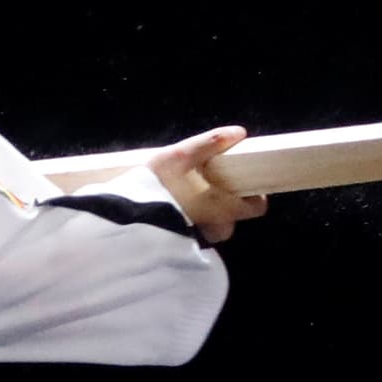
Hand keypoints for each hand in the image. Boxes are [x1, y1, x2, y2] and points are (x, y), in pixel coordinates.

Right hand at [147, 126, 267, 244]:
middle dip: (221, 200)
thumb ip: (210, 143)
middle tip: (201, 182)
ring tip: (181, 194)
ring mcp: (201, 241)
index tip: (238, 179)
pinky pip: (194, 233)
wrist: (124, 223)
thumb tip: (239, 133)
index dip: (252, 193)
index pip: (257, 207)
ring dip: (203, 212)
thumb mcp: (180, 156)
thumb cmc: (155, 187)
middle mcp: (217, 229)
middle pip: (232, 215)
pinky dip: (188, 222)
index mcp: (225, 209)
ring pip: (212, 224)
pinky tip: (170, 208)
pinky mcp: (183, 248)